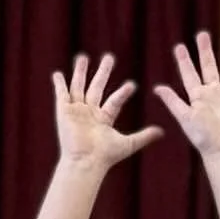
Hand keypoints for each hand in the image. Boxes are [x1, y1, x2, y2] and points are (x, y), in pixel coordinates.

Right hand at [52, 51, 159, 176]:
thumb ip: (144, 136)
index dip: (123, 92)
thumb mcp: (129, 143)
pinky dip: (59, 84)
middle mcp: (89, 113)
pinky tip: (57, 74)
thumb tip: (162, 132)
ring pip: (79, 87)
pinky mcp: (64, 112)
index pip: (114, 101)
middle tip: (109, 57)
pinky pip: (61, 95)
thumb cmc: (105, 156)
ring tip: (83, 57)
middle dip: (103, 72)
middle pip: (96, 88)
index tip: (132, 85)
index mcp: (103, 119)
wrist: (85, 161)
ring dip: (81, 72)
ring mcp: (76, 112)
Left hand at [155, 31, 219, 164]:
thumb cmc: (205, 139)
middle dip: (205, 51)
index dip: (184, 61)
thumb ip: (173, 101)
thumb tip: (157, 88)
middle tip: (202, 34)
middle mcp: (214, 93)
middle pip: (209, 66)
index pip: (189, 74)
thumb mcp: (185, 118)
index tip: (179, 47)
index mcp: (198, 97)